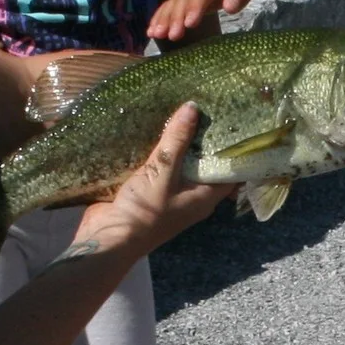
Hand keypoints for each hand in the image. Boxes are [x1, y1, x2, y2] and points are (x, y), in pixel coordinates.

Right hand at [69, 104, 231, 259]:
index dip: (235, 149)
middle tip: (208, 109)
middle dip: (207, 141)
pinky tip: (158, 131)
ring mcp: (171, 194)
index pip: (231, 171)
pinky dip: (162, 152)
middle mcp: (192, 196)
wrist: (109, 237)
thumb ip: (177, 140)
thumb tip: (193, 107)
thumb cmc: (145, 210)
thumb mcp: (163, 171)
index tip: (235, 123)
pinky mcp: (151, 191)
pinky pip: (162, 168)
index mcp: (205, 196)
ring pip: (183, 165)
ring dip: (182, 145)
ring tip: (184, 113)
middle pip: (206, 165)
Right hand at [149, 0, 273, 42]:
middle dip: (176, 16)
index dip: (196, 6)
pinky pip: (175, 3)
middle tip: (170, 35)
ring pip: (177, 1)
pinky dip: (163, 15)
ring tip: (154, 34)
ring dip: (165, 17)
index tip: (189, 23)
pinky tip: (153, 29)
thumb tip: (229, 7)